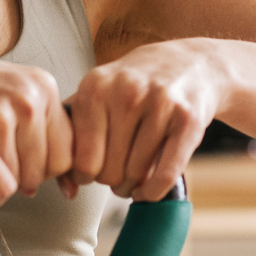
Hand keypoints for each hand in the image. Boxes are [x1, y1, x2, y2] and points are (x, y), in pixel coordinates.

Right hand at [0, 42, 72, 208]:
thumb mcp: (10, 91)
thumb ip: (39, 125)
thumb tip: (66, 181)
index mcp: (43, 86)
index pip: (70, 149)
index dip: (48, 168)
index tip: (27, 170)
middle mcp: (28, 99)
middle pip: (49, 169)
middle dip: (25, 179)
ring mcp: (1, 117)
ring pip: (22, 181)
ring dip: (1, 186)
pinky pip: (0, 188)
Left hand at [64, 38, 226, 201]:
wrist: (188, 63)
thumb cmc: (135, 87)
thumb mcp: (98, 95)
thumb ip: (74, 134)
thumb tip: (67, 188)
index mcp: (95, 87)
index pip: (82, 160)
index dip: (85, 175)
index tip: (92, 172)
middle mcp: (126, 92)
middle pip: (109, 172)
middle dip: (111, 181)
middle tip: (117, 173)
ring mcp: (160, 104)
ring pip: (136, 175)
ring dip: (133, 186)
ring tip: (133, 176)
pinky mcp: (188, 119)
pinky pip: (165, 175)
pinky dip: (154, 192)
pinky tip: (149, 188)